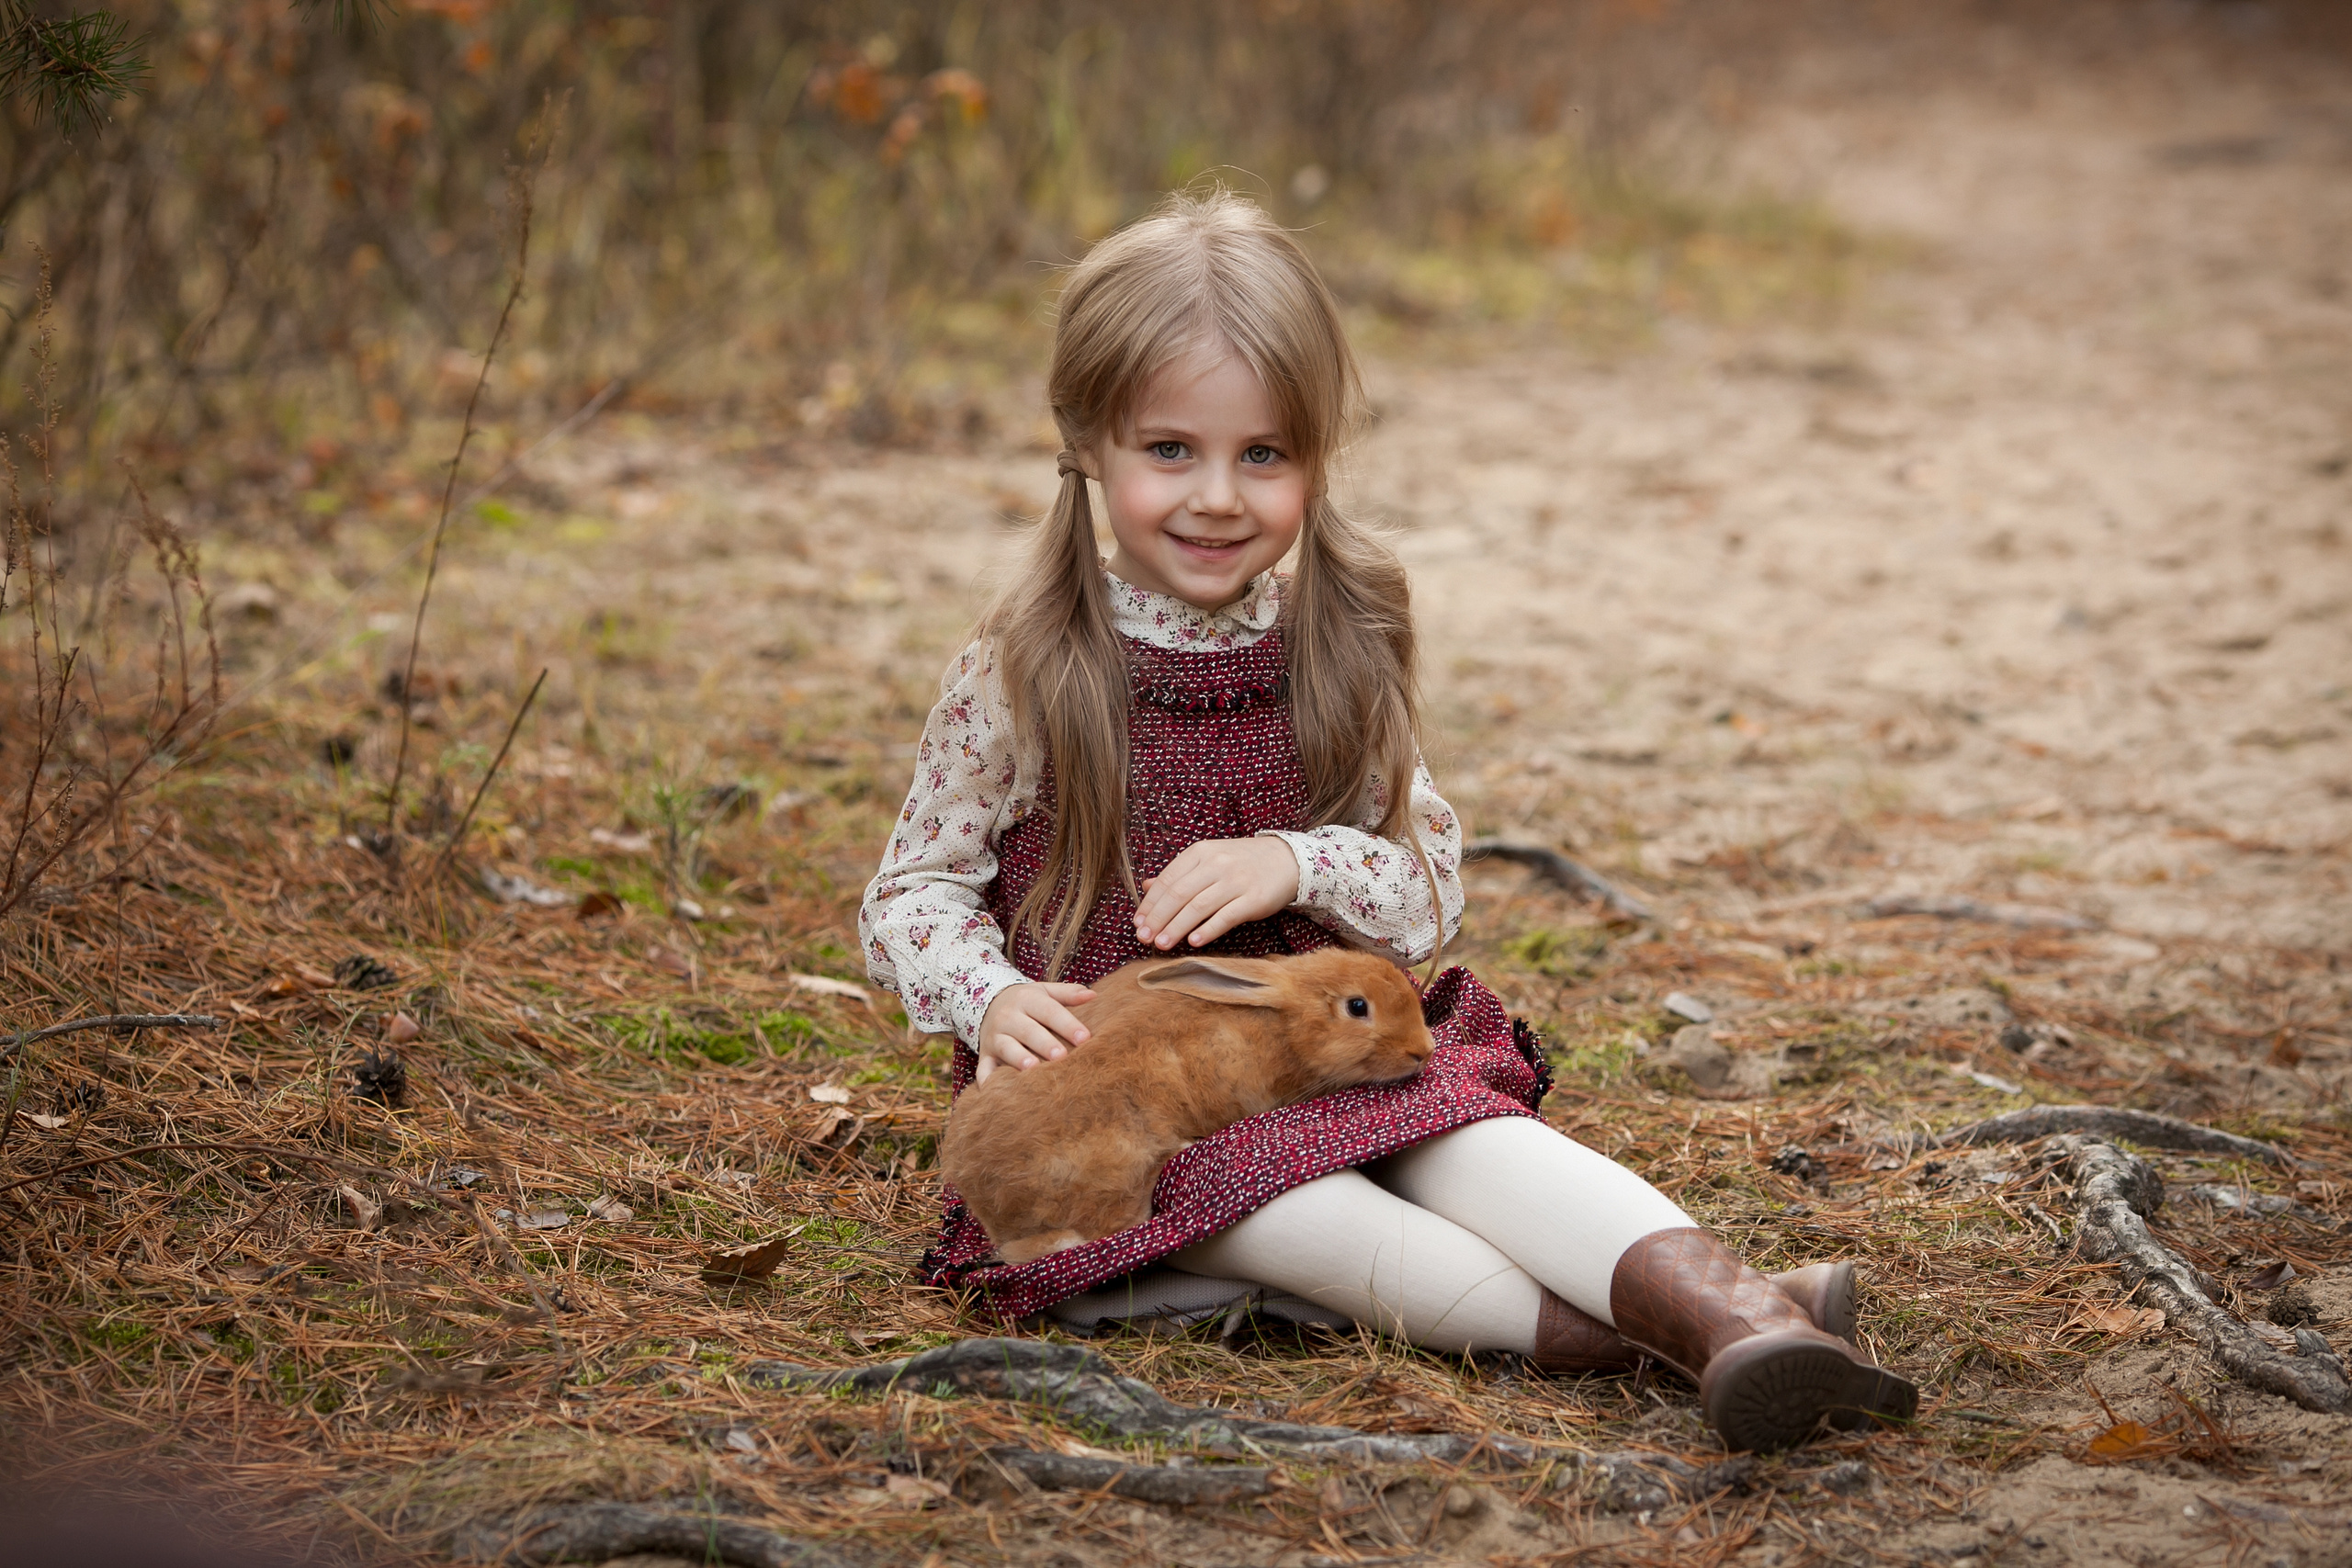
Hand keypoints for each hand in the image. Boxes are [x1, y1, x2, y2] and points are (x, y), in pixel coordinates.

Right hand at [975, 981, 1094, 1081]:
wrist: (988, 1004)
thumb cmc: (1028, 1002)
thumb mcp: (1045, 992)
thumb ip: (1068, 994)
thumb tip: (1093, 996)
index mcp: (1027, 999)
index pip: (1049, 1010)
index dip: (1067, 1024)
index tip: (1085, 1038)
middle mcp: (1008, 1017)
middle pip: (1027, 1030)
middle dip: (1044, 1043)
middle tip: (1061, 1056)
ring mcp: (995, 1037)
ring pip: (1007, 1047)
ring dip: (1018, 1058)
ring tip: (1033, 1068)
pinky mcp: (985, 1054)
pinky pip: (984, 1067)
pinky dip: (987, 1079)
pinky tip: (994, 1090)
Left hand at [1133, 836, 1299, 950]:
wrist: (1287, 860)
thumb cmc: (1242, 862)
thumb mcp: (1208, 859)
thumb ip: (1178, 873)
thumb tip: (1147, 887)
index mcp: (1201, 852)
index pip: (1168, 880)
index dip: (1150, 904)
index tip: (1137, 923)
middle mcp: (1217, 864)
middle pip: (1179, 894)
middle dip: (1158, 918)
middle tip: (1143, 938)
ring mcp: (1236, 881)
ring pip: (1198, 907)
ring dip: (1176, 927)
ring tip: (1161, 944)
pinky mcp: (1254, 899)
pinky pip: (1226, 916)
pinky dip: (1208, 930)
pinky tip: (1193, 942)